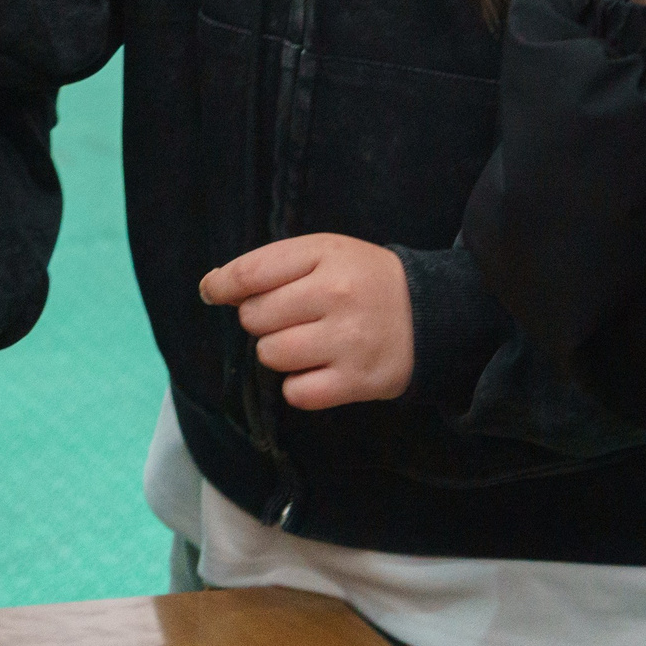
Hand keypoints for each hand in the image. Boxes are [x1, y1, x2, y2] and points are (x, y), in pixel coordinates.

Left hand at [199, 234, 411, 409]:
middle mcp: (335, 295)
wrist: (433, 314)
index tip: (213, 292)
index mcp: (325, 255)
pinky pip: (296, 392)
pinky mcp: (358, 381)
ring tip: (307, 343)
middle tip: (292, 317)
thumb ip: (272, 265)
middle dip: (263, 320)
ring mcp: (348, 340)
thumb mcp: (326, 253)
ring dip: (279, 352)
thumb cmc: (365, 281)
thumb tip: (214, 287)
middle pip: (255, 317)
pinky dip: (299, 386)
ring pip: (271, 355)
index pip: (251, 272)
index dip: (222, 285)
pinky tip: (319, 369)